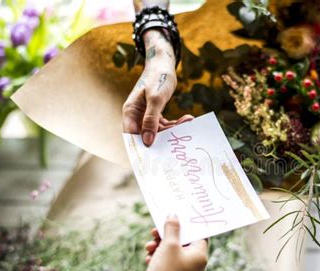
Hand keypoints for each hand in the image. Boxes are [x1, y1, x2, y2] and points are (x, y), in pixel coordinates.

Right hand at [122, 29, 177, 145]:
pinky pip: (165, 125)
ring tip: (188, 121)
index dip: (140, 147)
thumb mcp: (156, 99)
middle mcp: (136, 116)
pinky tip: (188, 119)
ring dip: (174, 129)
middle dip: (164, 137)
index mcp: (130, 112)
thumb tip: (147, 141)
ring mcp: (145, 115)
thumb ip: (151, 120)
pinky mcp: (155, 114)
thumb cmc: (158, 78)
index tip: (154, 157)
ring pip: (159, 131)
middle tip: (180, 137)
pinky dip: (175, 124)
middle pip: (147, 135)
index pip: (131, 136)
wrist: (164, 64)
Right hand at [132, 216, 207, 270]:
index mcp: (200, 256)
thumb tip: (174, 215)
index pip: (200, 234)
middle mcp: (195, 264)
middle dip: (168, 235)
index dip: (189, 224)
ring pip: (172, 250)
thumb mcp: (169, 245)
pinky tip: (149, 258)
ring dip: (159, 245)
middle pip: (183, 241)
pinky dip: (157, 257)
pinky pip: (167, 261)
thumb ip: (172, 228)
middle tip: (156, 230)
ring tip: (149, 245)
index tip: (179, 216)